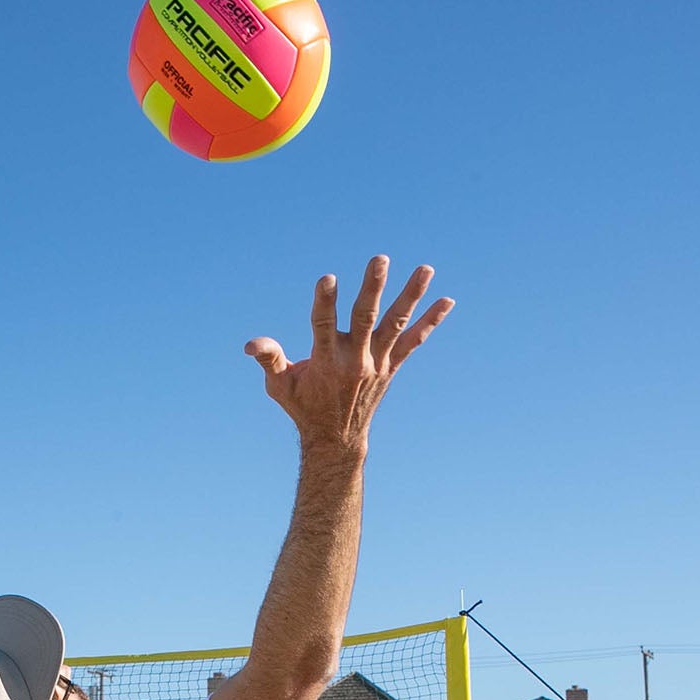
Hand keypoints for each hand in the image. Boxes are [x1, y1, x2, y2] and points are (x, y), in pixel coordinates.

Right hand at [245, 259, 453, 453]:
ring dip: (411, 296)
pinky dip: (431, 322)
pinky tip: (448, 300)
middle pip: (366, 318)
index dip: (325, 303)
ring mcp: (378, 363)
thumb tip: (251, 345)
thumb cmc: (303, 406)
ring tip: (426, 268)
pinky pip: (414, 341)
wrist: (336, 440)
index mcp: (326, 362)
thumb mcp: (279, 386)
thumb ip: (269, 360)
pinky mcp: (391, 366)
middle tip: (380, 259)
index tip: (328, 279)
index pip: (323, 327)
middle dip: (373, 288)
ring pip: (396, 324)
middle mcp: (355, 361)